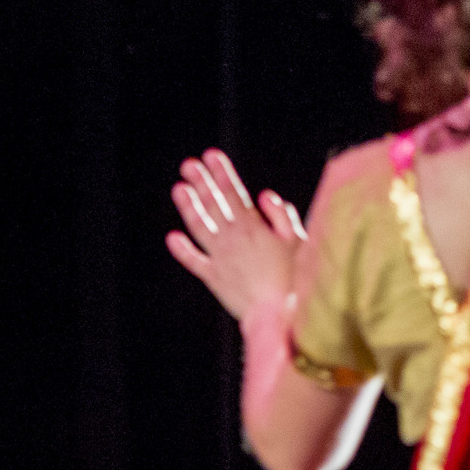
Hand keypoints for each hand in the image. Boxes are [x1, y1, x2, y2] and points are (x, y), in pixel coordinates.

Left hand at [167, 149, 304, 321]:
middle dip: (201, 182)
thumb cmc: (296, 278)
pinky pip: (194, 260)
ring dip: (188, 207)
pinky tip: (172, 236)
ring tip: (178, 188)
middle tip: (188, 164)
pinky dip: (182, 249)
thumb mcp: (298, 241)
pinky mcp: (213, 278)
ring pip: (199, 226)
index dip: (222, 173)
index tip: (211, 155)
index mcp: (254, 227)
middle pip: (213, 205)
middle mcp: (232, 239)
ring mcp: (220, 258)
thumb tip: (264, 196)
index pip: (234, 193)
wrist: (279, 314)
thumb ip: (281, 216)